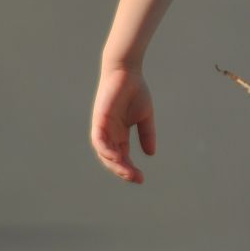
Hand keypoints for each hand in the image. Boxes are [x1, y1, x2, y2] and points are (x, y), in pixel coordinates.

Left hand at [90, 63, 155, 184]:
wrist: (126, 71)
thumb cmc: (135, 91)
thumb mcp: (144, 116)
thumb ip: (146, 134)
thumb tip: (150, 154)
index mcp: (119, 134)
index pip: (122, 158)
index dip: (130, 169)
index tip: (141, 179)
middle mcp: (109, 133)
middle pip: (112, 159)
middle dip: (123, 171)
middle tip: (136, 178)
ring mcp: (103, 127)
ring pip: (104, 153)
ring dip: (115, 164)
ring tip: (128, 172)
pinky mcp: (99, 119)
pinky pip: (99, 140)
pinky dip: (106, 150)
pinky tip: (116, 157)